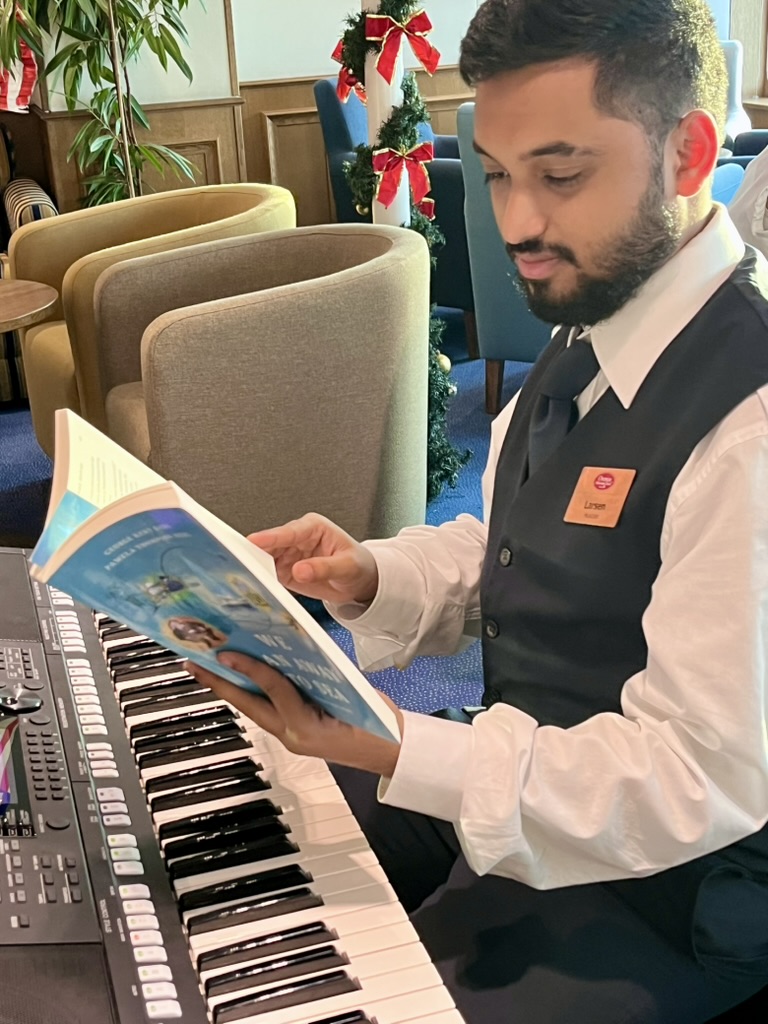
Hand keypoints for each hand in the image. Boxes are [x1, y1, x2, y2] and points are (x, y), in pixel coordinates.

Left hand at [188, 651, 402, 775]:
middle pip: (248, 705)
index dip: (251, 669)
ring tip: (210, 668)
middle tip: (194, 663)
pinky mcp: (296, 735)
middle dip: (219, 684)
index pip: (274, 690)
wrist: (391, 752)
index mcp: (307, 727)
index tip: (228, 653)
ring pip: (254, 710)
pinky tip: (242, 680)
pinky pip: (268, 712)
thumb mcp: (351, 694)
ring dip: (231, 688)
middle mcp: (293, 735)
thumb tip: (295, 652)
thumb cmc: (376, 723)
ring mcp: (292, 737)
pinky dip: (253, 695)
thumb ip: (321, 677)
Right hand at [248, 513, 378, 605]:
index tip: (253, 541)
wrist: (360, 581)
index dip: (270, 537)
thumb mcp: (347, 566)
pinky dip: (262, 581)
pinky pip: (269, 576)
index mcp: (313, 527)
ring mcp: (289, 555)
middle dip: (256, 553)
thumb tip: (300, 570)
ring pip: (266, 560)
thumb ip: (324, 567)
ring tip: (247, 578)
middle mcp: (297, 539)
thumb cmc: (358, 565)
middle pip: (271, 545)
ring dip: (256, 569)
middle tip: (243, 562)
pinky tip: (256, 587)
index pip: (288, 532)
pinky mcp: (285, 571)